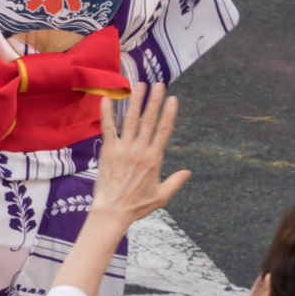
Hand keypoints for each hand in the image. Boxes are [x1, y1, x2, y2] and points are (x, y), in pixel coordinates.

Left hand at [84, 83, 189, 230]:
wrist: (113, 211)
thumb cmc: (137, 206)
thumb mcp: (161, 196)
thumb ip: (175, 182)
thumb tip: (189, 172)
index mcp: (154, 159)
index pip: (164, 130)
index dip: (169, 113)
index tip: (173, 99)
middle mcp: (140, 150)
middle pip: (149, 120)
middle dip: (154, 101)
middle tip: (159, 84)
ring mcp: (123, 149)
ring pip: (131, 120)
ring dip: (136, 101)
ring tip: (140, 85)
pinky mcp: (108, 151)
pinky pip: (107, 128)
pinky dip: (106, 113)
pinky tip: (106, 98)